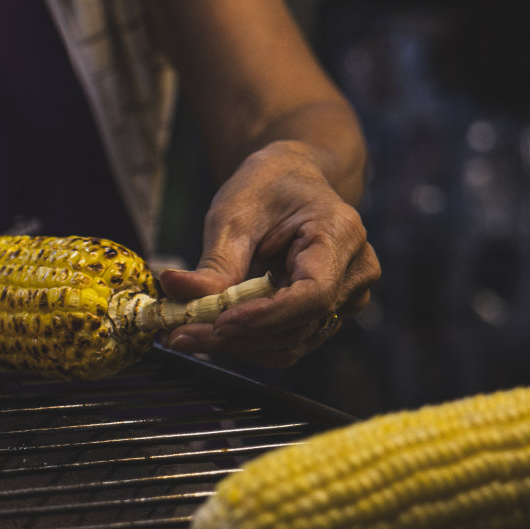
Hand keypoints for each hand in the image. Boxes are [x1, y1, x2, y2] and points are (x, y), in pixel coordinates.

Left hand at [158, 141, 380, 367]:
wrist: (292, 181)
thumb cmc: (267, 189)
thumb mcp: (234, 215)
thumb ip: (214, 262)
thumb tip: (174, 291)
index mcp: (340, 236)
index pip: (312, 294)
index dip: (266, 316)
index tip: (219, 323)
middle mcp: (355, 273)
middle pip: (298, 326)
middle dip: (236, 338)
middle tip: (179, 336)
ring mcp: (346, 298)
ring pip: (290, 343)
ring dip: (236, 346)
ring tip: (186, 335)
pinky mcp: (325, 314)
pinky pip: (286, 341)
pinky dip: (246, 343)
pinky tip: (208, 333)